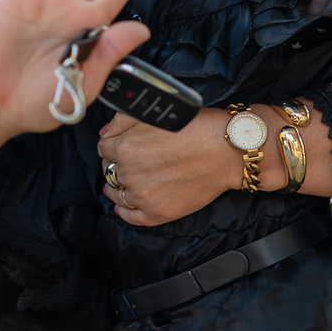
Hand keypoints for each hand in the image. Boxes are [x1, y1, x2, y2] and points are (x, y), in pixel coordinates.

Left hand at [97, 108, 233, 225]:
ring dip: (117, 188)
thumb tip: (105, 132)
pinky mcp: (157, 213)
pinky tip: (124, 207)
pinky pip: (130, 217)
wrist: (228, 151)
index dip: (112, 146)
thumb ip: (123, 120)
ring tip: (124, 185)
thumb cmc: (198, 127)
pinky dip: (124, 212)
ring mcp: (142, 195)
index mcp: (125, 146)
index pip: (104, 148)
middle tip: (130, 162)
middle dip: (116, 165)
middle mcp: (130, 173)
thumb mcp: (158, 113)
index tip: (119, 147)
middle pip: (109, 171)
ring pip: (117, 194)